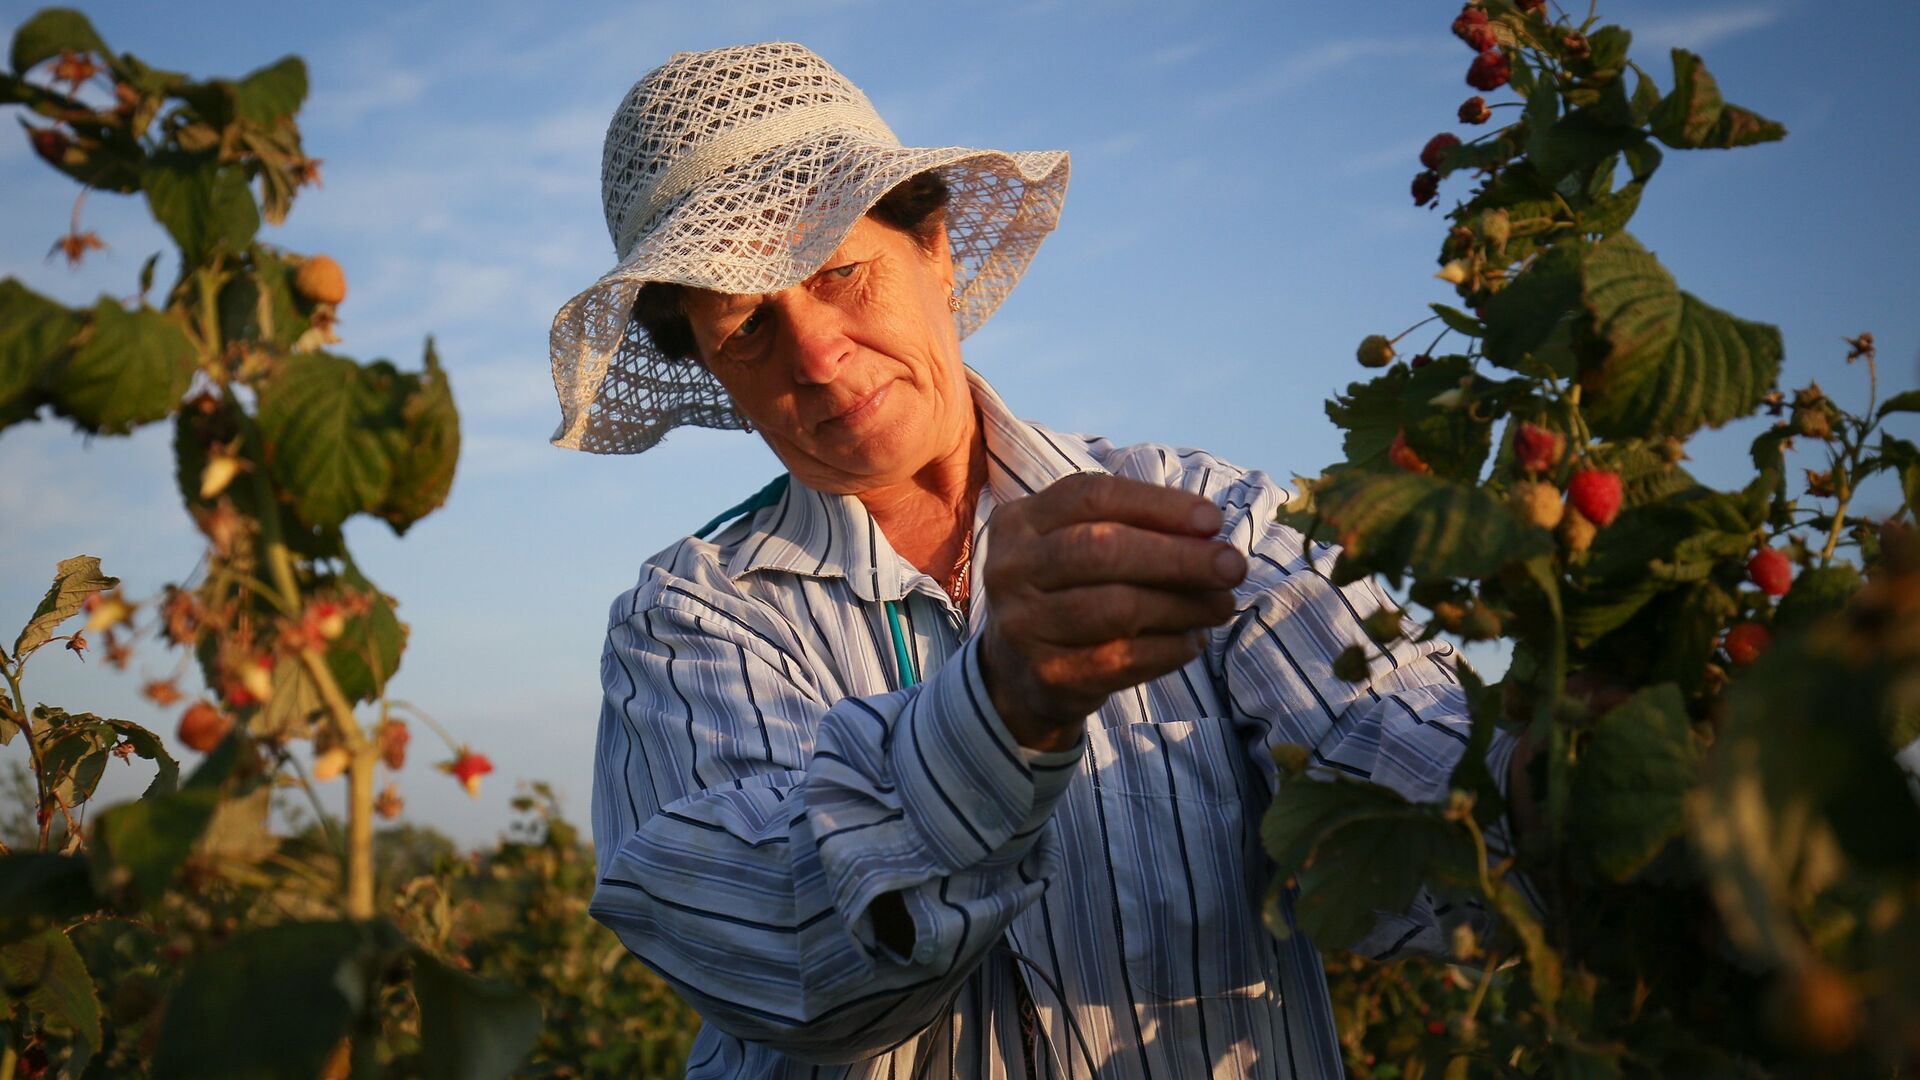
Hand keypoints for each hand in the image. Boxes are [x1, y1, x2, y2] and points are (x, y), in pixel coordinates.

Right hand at [978, 473, 1246, 750]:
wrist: (1018, 676)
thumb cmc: (1068, 593)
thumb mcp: (1080, 546)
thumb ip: (1134, 529)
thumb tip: (1210, 532)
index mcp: (1020, 521)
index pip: (1092, 496)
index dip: (1158, 504)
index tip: (1213, 520)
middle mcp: (1010, 569)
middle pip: (1102, 550)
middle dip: (1179, 557)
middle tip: (1233, 567)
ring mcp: (1023, 625)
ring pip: (1117, 608)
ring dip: (1183, 606)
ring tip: (1221, 606)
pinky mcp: (1046, 675)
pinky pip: (1122, 660)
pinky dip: (1169, 649)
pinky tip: (1191, 642)